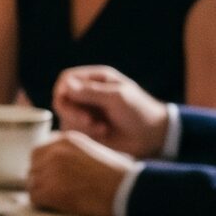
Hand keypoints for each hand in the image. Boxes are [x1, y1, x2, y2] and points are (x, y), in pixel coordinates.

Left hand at [28, 131, 134, 215]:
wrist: (126, 190)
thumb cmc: (119, 174)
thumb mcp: (95, 151)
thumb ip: (74, 153)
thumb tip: (62, 166)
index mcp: (65, 140)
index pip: (39, 152)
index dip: (44, 167)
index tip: (54, 177)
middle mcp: (54, 152)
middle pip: (33, 168)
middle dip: (41, 180)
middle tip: (55, 191)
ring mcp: (50, 170)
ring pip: (32, 184)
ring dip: (42, 193)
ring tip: (60, 200)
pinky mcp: (49, 190)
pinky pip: (34, 198)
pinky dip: (43, 204)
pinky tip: (58, 206)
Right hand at [50, 65, 171, 156]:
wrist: (153, 136)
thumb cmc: (139, 111)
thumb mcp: (117, 97)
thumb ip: (91, 91)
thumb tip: (65, 85)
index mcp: (96, 79)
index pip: (66, 78)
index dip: (63, 90)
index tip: (70, 103)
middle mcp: (88, 93)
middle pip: (62, 98)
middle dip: (72, 111)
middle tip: (88, 121)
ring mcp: (87, 111)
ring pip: (66, 116)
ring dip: (80, 124)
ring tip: (101, 128)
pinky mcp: (88, 129)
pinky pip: (73, 130)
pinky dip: (84, 133)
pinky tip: (102, 133)